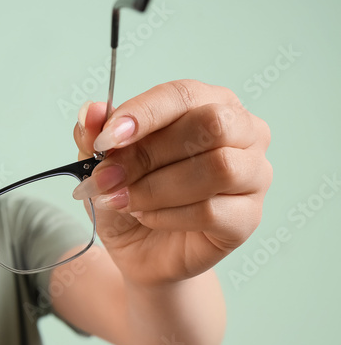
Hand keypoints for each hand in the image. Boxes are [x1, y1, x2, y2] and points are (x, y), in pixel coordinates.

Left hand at [71, 79, 271, 285]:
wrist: (141, 249)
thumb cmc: (131, 192)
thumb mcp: (101, 163)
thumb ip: (95, 134)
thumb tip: (91, 111)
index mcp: (211, 102)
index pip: (183, 94)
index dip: (142, 114)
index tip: (104, 140)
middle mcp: (243, 132)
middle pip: (209, 125)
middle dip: (147, 154)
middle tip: (106, 178)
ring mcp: (254, 175)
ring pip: (216, 168)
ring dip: (155, 188)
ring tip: (123, 200)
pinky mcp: (248, 217)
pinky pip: (211, 211)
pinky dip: (166, 215)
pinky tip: (147, 218)